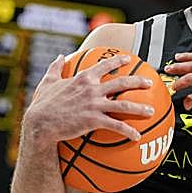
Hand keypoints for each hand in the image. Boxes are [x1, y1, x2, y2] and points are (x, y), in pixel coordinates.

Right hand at [23, 53, 152, 144]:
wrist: (40, 123)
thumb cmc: (43, 103)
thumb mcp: (48, 81)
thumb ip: (55, 67)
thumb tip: (59, 56)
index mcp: (83, 78)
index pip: (104, 65)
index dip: (118, 61)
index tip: (129, 59)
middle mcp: (92, 89)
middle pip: (121, 82)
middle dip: (138, 82)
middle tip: (150, 83)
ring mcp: (94, 104)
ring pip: (123, 104)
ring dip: (140, 108)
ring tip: (151, 111)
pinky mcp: (94, 120)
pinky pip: (116, 125)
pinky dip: (128, 131)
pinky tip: (137, 136)